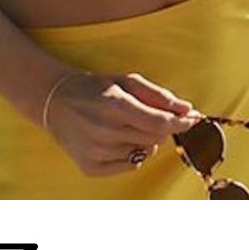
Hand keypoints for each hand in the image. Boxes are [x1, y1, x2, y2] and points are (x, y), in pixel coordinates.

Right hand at [44, 71, 197, 177]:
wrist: (55, 101)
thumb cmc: (96, 89)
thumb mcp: (126, 81)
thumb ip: (158, 95)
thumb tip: (188, 110)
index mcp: (115, 106)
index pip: (160, 123)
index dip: (181, 122)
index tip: (193, 119)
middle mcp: (105, 131)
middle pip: (155, 138)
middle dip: (161, 127)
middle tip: (149, 115)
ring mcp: (96, 152)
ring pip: (144, 152)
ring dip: (144, 139)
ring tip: (125, 125)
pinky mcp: (90, 167)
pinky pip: (129, 166)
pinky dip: (131, 154)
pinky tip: (116, 139)